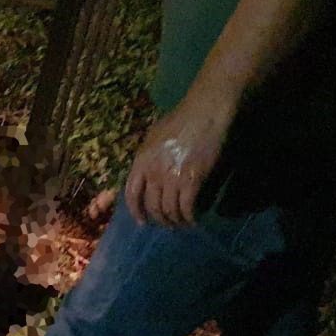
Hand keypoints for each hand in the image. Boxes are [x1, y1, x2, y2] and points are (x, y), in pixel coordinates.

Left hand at [123, 91, 235, 227]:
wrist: (204, 111)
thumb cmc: (181, 119)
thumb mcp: (154, 137)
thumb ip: (148, 157)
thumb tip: (147, 172)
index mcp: (141, 161)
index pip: (131, 194)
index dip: (135, 211)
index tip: (142, 221)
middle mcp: (153, 172)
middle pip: (152, 206)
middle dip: (159, 219)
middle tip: (167, 224)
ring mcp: (171, 178)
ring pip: (169, 210)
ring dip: (175, 221)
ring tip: (182, 223)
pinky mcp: (191, 180)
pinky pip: (186, 207)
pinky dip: (189, 217)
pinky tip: (194, 220)